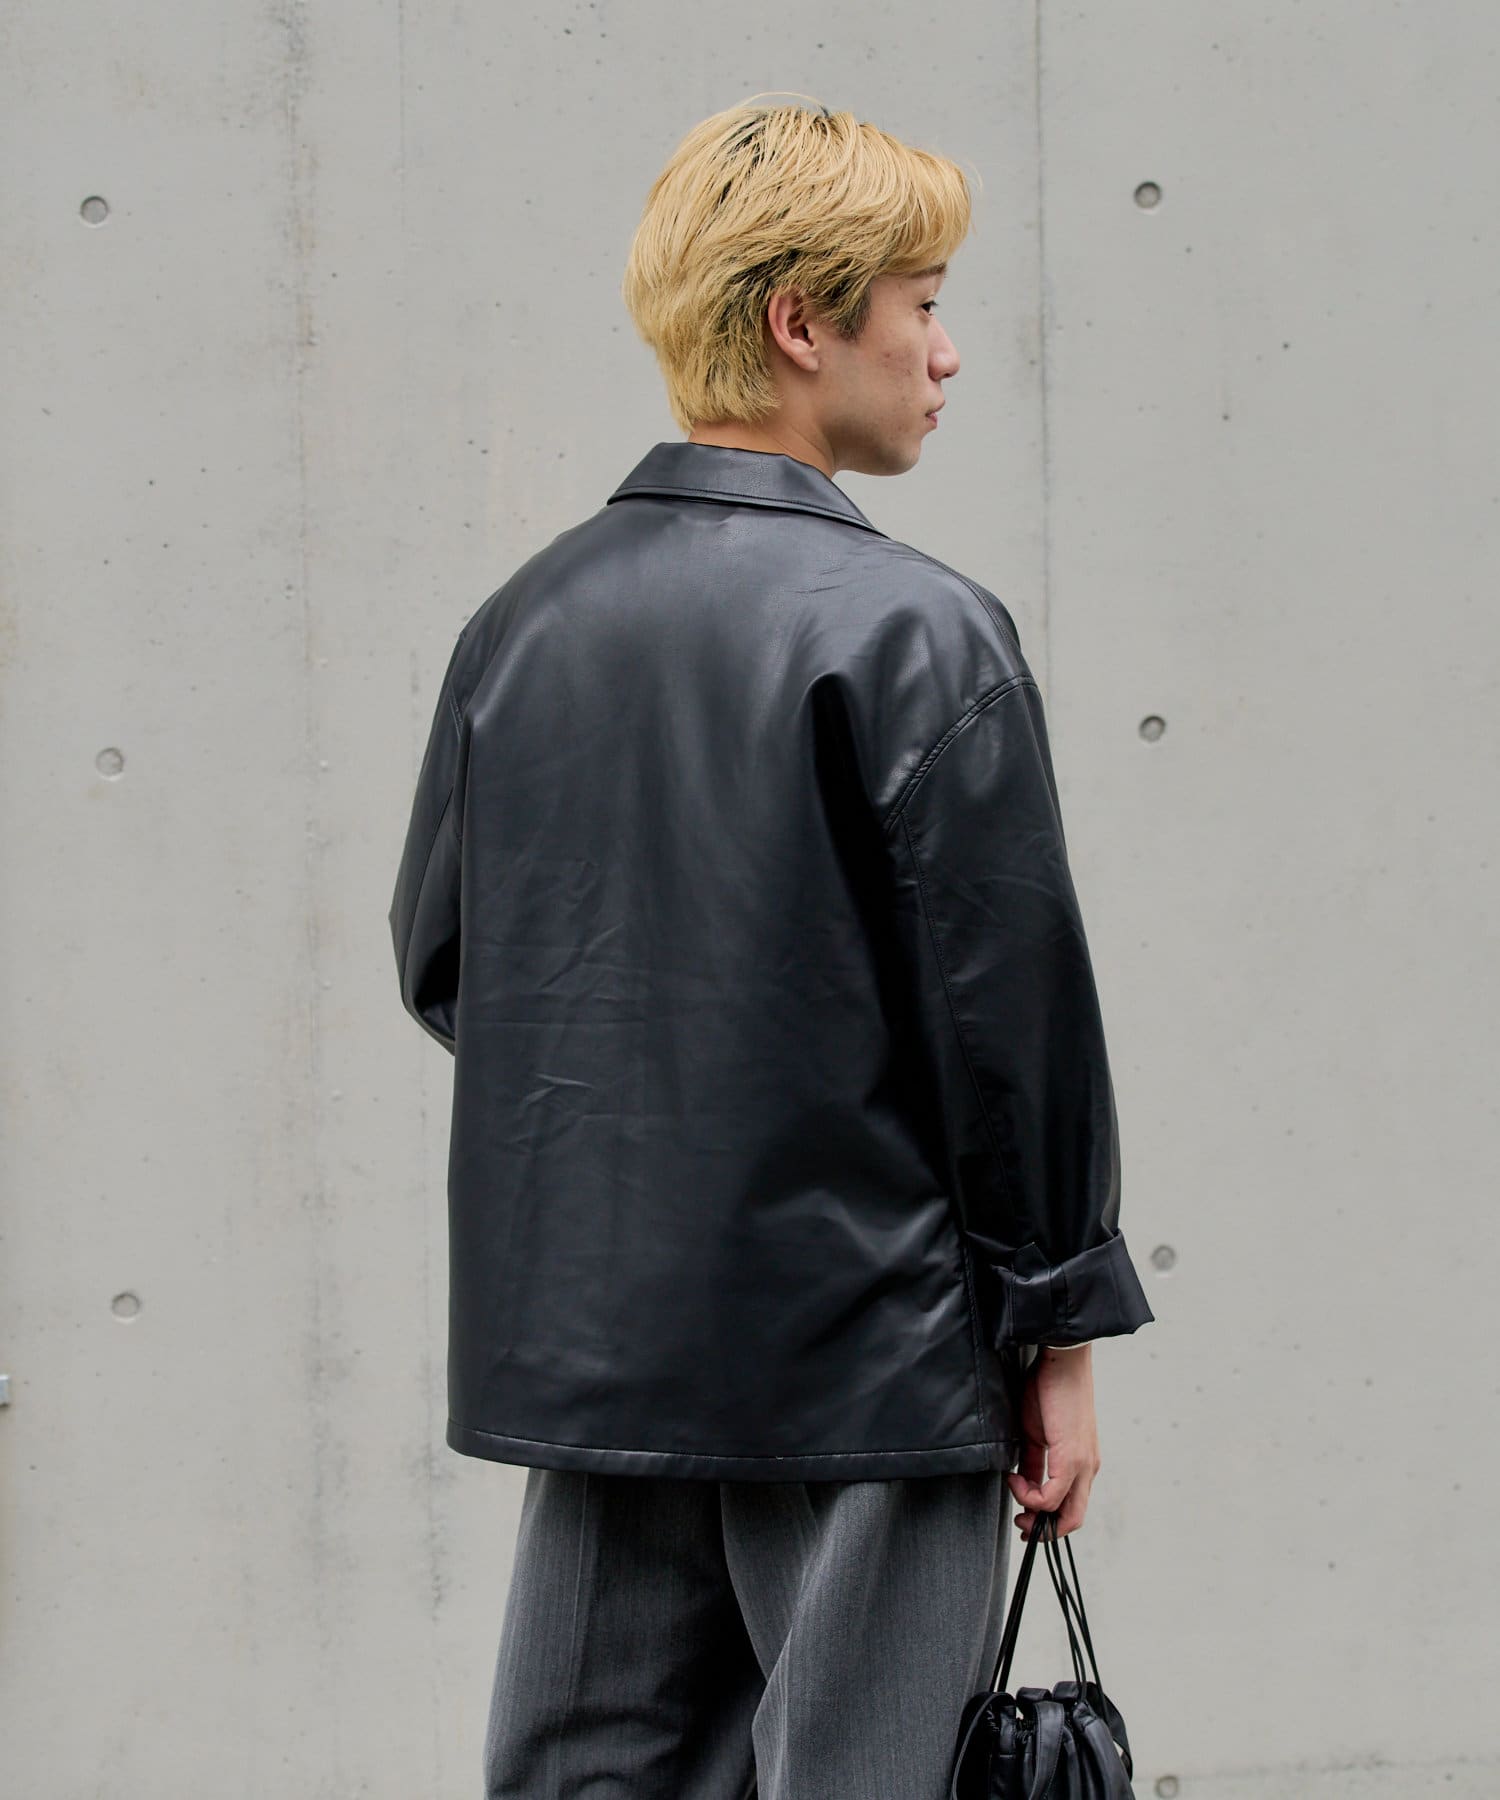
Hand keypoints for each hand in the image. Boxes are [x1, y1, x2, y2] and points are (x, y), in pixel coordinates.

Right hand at [1005, 1343, 1099, 1540]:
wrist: (1063, 1360)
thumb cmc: (1049, 1389)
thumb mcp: (1037, 1433)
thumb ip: (1034, 1461)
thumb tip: (1022, 1482)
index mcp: (1082, 1462)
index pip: (1070, 1506)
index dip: (1046, 1519)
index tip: (1020, 1513)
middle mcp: (1089, 1468)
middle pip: (1074, 1519)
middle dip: (1044, 1530)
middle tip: (1019, 1522)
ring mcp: (1084, 1465)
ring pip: (1069, 1514)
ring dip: (1037, 1516)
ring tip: (1014, 1495)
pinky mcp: (1072, 1458)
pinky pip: (1053, 1495)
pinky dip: (1030, 1495)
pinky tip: (1013, 1478)